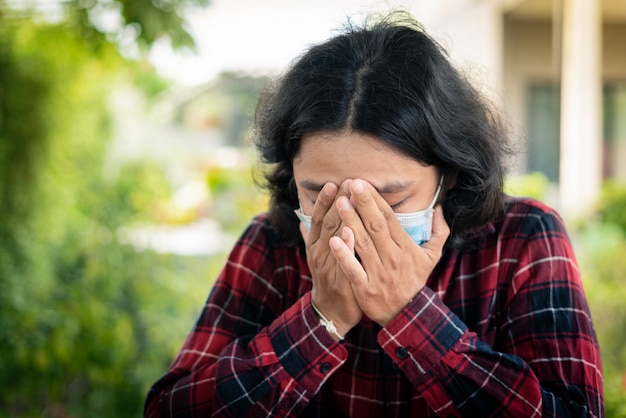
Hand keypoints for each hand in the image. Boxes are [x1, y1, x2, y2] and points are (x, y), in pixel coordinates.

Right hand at [299, 182, 362, 338]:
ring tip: (348, 198)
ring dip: (341, 216)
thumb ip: (313, 237)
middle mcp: (319, 252)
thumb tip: (302, 220)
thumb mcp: (319, 255)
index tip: (332, 182)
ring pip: (333, 237)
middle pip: (328, 222)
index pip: (319, 218)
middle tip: (347, 181)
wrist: (332, 312)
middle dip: (337, 201)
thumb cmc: (330, 278)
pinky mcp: (338, 279)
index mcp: (315, 245)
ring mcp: (328, 266)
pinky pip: (342, 260)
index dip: (324, 200)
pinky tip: (350, 232)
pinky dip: (345, 245)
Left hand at [329, 179, 449, 325]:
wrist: (406, 315)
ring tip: (339, 203)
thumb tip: (438, 207)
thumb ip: (439, 231)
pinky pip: (353, 269)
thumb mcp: (432, 256)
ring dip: (350, 222)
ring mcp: (378, 273)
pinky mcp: (365, 288)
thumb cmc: (414, 280)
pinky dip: (344, 254)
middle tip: (351, 184)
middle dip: (363, 204)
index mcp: (405, 248)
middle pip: (376, 226)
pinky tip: (333, 240)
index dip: (376, 201)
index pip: (389, 219)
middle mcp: (392, 258)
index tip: (363, 183)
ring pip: (363, 243)